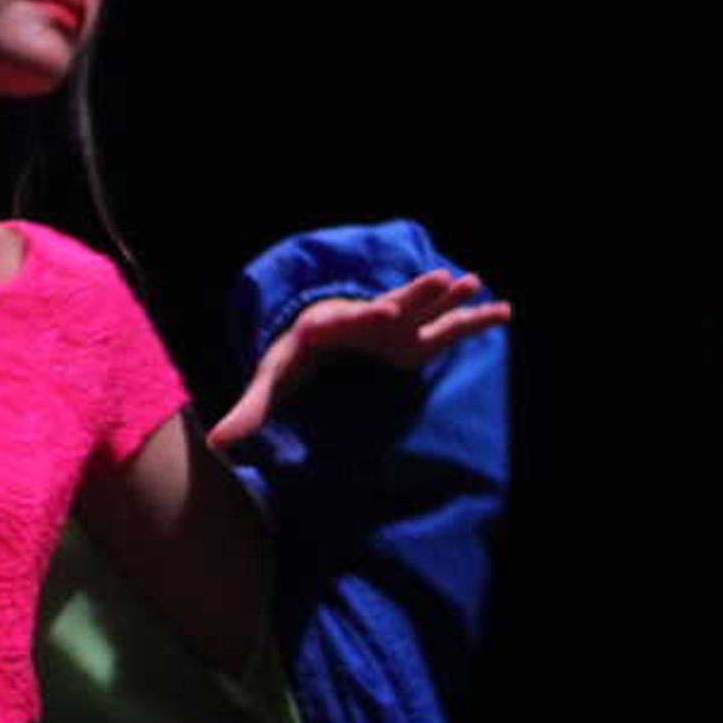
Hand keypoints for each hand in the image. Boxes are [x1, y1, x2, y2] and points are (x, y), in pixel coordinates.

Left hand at [209, 270, 512, 452]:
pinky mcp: (413, 338)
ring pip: (422, 308)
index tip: (378, 310)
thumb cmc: (292, 359)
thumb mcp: (271, 382)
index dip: (362, 315)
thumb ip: (250, 411)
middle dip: (413, 293)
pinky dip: (474, 319)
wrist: (314, 336)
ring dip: (447, 297)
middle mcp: (365, 318)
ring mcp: (394, 325)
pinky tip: (506, 311)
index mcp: (328, 328)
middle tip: (440, 277)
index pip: (345, 319)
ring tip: (475, 281)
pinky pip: (447, 327)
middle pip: (391, 303)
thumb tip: (216, 444)